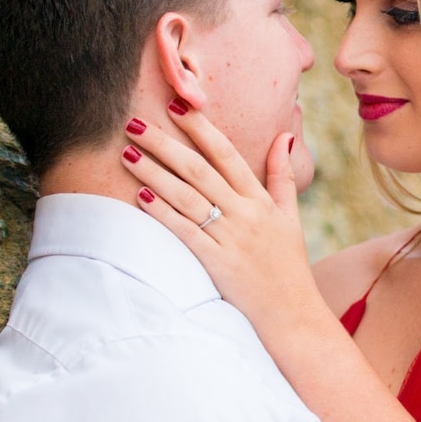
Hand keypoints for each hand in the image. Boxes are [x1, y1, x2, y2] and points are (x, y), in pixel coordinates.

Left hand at [118, 102, 327, 343]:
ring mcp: (231, 238)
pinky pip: (185, 232)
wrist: (293, 315)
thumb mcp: (291, 217)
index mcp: (261, 200)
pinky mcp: (217, 263)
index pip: (228, 154)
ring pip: (187, 196)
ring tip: (127, 153)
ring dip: (154, 173)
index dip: (200, 128)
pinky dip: (162, 212)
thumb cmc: (289, 266)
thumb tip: (285, 136)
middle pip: (199, 169)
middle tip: (134, 122)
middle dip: (165, 143)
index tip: (176, 106)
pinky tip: (140, 196)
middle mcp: (246, 214)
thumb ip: (283, 175)